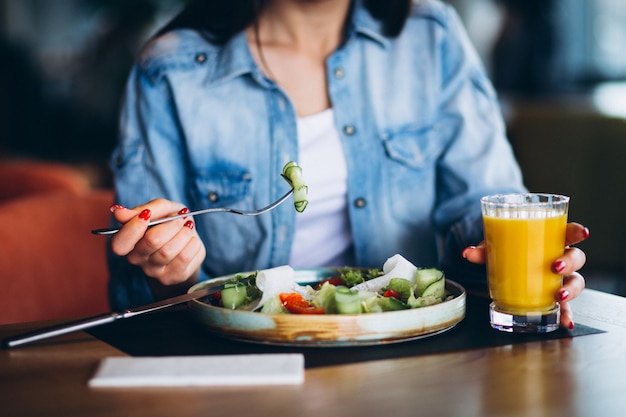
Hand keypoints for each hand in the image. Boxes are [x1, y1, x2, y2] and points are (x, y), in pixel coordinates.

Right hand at [109, 199, 206, 295]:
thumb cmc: (170, 223)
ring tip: (188, 227)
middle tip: (181, 217)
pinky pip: (184, 258)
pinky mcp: (172, 277)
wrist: (188, 241)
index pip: (120, 244)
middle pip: (151, 242)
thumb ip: (141, 209)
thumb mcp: (160, 209)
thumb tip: (117, 211)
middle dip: (171, 225)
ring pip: (169, 251)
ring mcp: (154, 271)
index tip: (148, 214)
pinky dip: (192, 243)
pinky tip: (191, 240)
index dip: (134, 227)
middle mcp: (136, 259)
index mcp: (127, 242)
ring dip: (184, 234)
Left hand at [462, 222, 588, 328]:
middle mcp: (560, 258)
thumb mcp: (495, 247)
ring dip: (570, 290)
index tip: (580, 233)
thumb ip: (484, 250)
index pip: (568, 232)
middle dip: (570, 262)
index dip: (576, 231)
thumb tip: (467, 253)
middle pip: (576, 257)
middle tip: (556, 267)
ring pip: (576, 282)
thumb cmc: (507, 250)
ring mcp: (559, 279)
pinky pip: (565, 306)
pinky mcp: (553, 296)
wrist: (504, 266)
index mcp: (550, 239)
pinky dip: (565, 314)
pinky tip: (565, 322)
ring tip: (559, 296)